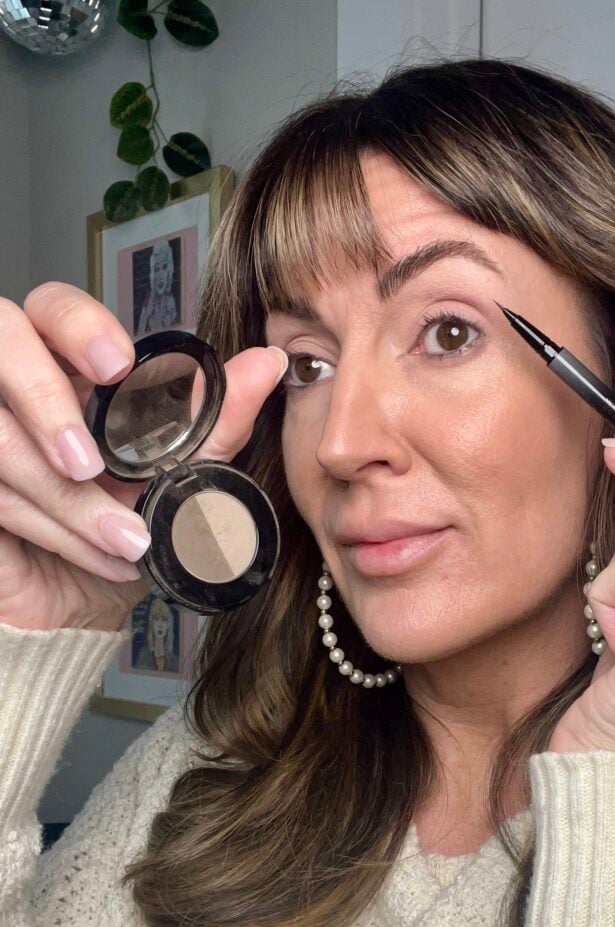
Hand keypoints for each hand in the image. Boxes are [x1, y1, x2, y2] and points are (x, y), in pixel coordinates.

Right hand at [0, 282, 284, 631]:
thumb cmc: (123, 532)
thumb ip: (216, 420)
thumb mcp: (178, 478)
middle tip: (87, 460)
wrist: (83, 608)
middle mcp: (13, 390)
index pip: (54, 307)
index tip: (117, 365)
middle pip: (1, 338)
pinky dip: (52, 529)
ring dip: (69, 500)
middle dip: (47, 400)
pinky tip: (98, 554)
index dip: (78, 324)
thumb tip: (266, 364)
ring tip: (127, 540)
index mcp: (67, 370)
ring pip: (1, 437)